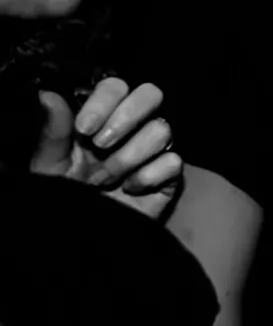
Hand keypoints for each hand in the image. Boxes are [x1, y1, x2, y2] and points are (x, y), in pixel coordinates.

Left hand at [28, 77, 184, 221]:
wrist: (80, 239)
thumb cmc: (62, 198)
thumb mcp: (50, 165)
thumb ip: (53, 130)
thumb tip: (47, 94)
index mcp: (100, 118)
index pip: (115, 87)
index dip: (104, 102)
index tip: (83, 130)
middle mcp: (131, 128)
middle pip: (151, 94)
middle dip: (127, 117)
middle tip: (101, 144)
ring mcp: (153, 151)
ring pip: (162, 130)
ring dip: (128, 157)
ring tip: (105, 180)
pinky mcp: (170, 176)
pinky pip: (173, 162)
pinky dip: (148, 177)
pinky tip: (129, 190)